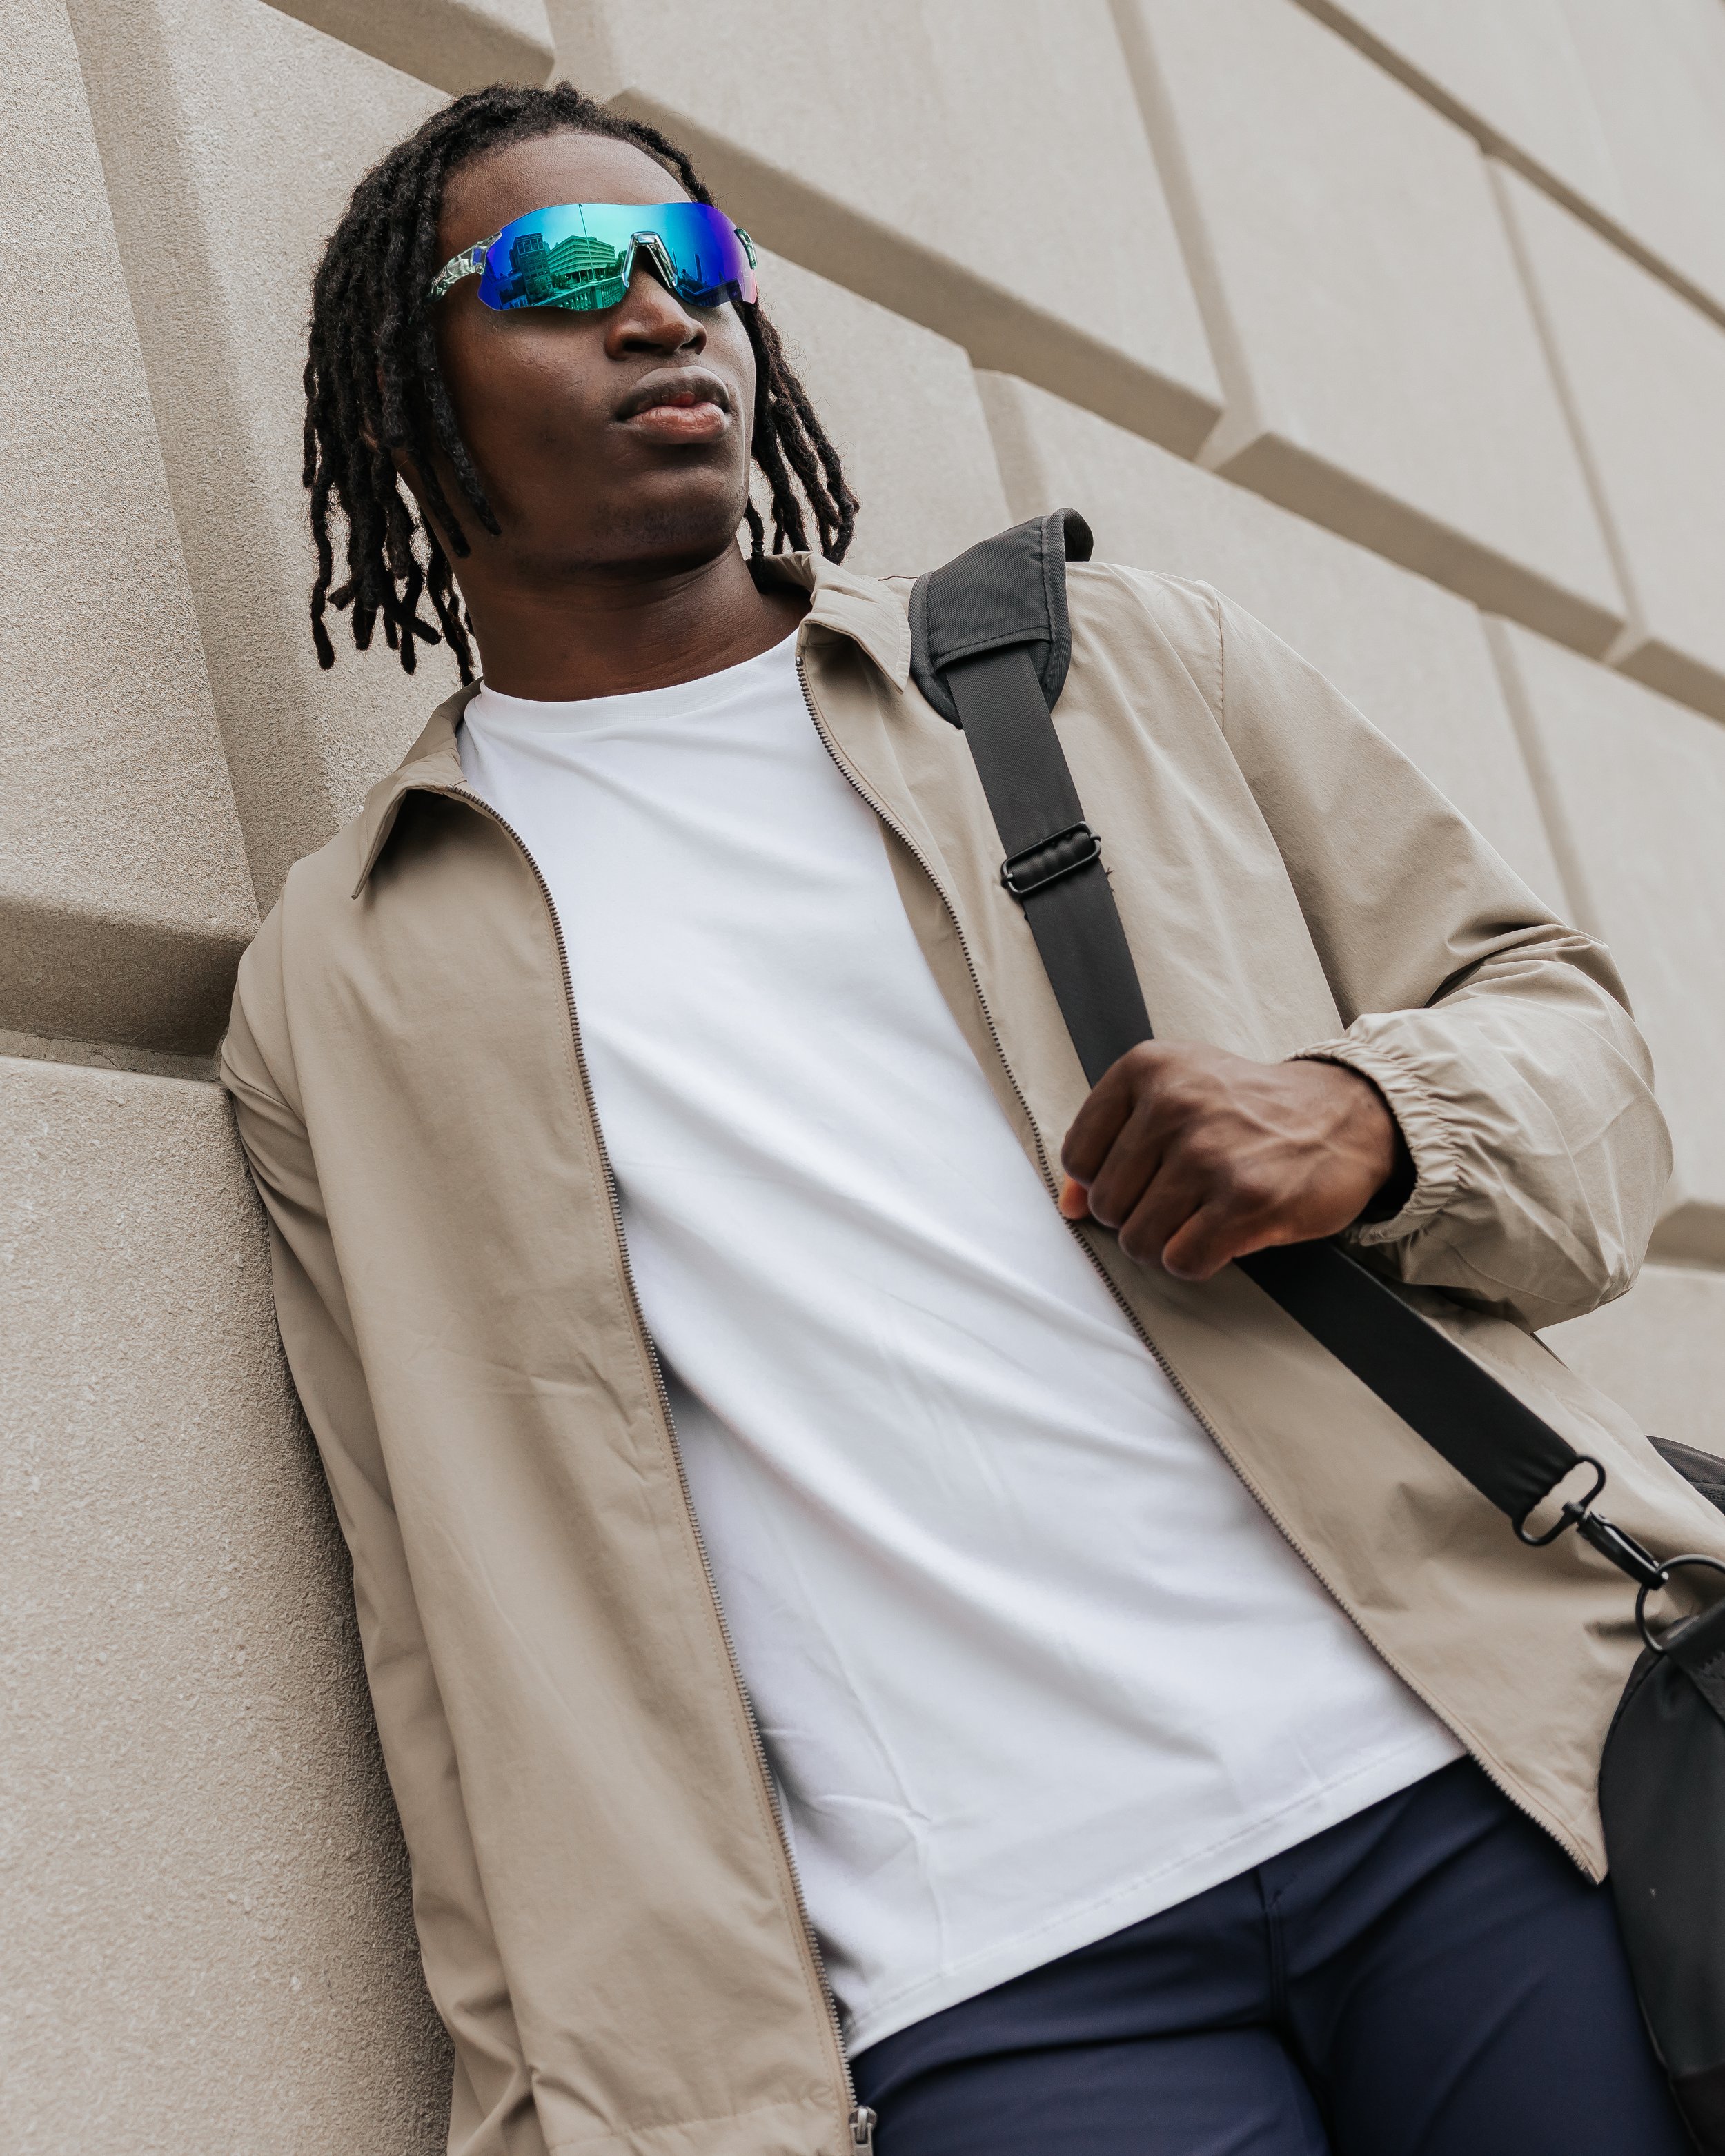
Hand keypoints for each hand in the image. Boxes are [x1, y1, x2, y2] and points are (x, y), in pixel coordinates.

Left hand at [1058, 1043, 1406, 1280]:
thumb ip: (1111, 1145)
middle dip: (1139, 1216)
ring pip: (1139, 1239)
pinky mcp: (1246, 1200)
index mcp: (1147, 1069)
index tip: (1143, 1175)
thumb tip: (1067, 1207)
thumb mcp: (1173, 1097)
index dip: (1105, 1181)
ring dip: (1167, 1242)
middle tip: (1183, 1198)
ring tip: (1202, 1215)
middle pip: (1107, 1205)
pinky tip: (1222, 1234)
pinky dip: (1197, 1260)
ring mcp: (1210, 1153)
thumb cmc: (1249, 1111)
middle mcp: (1174, 1104)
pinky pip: (1181, 1261)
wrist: (1343, 1117)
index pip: (1077, 1157)